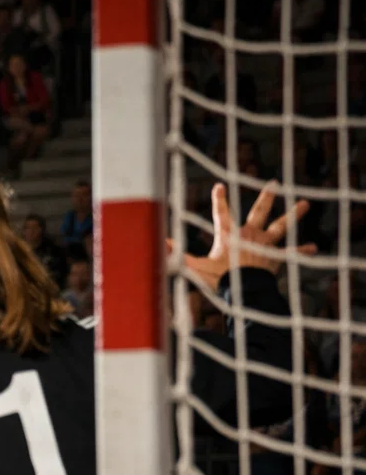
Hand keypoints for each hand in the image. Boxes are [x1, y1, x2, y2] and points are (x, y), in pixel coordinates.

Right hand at [178, 182, 314, 290]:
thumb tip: (160, 245)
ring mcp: (265, 245)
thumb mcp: (195, 268)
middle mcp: (249, 234)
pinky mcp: (277, 258)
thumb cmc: (220, 280)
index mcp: (229, 236)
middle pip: (259, 211)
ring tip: (305, 203)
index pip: (221, 213)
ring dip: (293, 214)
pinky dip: (302, 251)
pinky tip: (314, 248)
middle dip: (266, 197)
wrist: (245, 291)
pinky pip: (292, 253)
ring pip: (281, 226)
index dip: (219, 199)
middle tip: (273, 183)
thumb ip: (177, 256)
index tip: (220, 185)